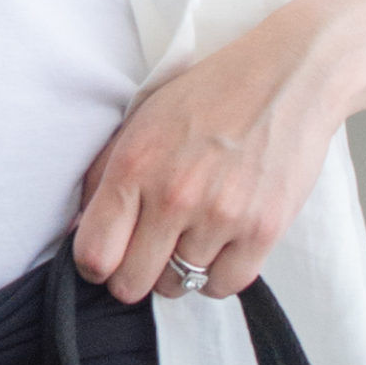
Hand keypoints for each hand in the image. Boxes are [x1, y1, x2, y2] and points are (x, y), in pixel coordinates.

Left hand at [72, 0, 346, 302]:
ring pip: (177, 287)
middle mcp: (174, 196)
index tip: (108, 257)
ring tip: (190, 235)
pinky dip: (216, 274)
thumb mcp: (141, 121)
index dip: (95, 265)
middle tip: (149, 251)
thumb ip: (103, 177)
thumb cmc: (210, 96)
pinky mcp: (263, 230)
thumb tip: (76, 231)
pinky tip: (218, 245)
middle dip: (134, 274)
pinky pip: (222, 285)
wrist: (288, 76)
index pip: (94, 256)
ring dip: (178, 270)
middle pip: (131, 285)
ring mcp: (220, 216)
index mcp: (134, 166)